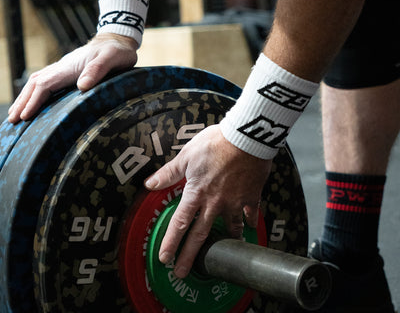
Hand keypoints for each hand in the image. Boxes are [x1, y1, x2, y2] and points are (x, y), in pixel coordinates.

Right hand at [8, 33, 137, 122]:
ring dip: (25, 98)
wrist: (118, 39)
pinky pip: (46, 82)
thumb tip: (81, 86)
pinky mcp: (68, 71)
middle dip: (22, 102)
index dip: (33, 101)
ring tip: (16, 114)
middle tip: (11, 121)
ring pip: (38, 82)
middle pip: (34, 84)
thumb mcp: (111, 58)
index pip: (44, 85)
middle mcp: (62, 67)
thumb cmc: (117, 50)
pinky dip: (35, 93)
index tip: (24, 117)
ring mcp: (64, 68)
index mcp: (69, 67)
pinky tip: (35, 101)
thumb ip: (97, 70)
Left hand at [145, 124, 271, 277]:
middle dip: (190, 256)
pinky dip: (250, 221)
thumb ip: (169, 172)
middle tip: (183, 272)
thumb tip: (150, 183)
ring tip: (225, 253)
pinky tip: (250, 226)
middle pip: (200, 234)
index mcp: (196, 192)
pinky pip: (251, 214)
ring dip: (226, 242)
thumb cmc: (216, 143)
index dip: (171, 242)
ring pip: (229, 228)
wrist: (245, 137)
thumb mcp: (187, 155)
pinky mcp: (252, 196)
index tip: (165, 258)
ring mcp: (235, 202)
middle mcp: (215, 203)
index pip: (180, 223)